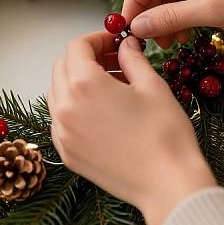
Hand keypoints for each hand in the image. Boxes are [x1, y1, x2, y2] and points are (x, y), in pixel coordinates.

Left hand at [48, 31, 215, 224]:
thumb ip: (132, 57)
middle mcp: (64, 106)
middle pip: (62, 66)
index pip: (77, 46)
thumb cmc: (164, 133)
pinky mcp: (66, 152)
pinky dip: (73, 106)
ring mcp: (61, 132)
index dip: (96, 39)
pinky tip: (99, 112)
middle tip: (113, 61)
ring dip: (76, 81)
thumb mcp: (152, 85)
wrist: (167, 186)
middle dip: (85, 58)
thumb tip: (125, 43)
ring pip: (57, 92)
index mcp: (84, 84)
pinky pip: (59, 118)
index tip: (114, 42)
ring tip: (109, 87)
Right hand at [123, 0, 223, 47]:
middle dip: (151, 12)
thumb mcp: (214, 10)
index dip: (134, 0)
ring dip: (166, 17)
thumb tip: (138, 27)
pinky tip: (182, 34)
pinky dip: (180, 16)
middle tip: (148, 39)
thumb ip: (172, 18)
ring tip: (167, 42)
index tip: (128, 26)